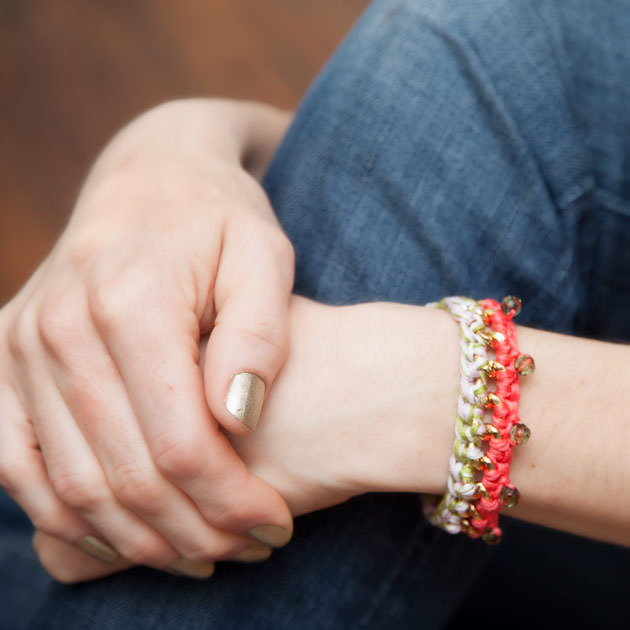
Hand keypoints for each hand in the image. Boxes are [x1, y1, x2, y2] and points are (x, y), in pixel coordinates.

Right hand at [0, 99, 294, 578]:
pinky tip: (125, 533)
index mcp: (130, 304)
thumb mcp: (265, 258)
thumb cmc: (220, 220)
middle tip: (247, 548)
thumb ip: (258, 334)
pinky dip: (66, 515)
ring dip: (136, 538)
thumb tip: (237, 418)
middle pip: (124, 475)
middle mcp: (60, 329)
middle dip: (193, 530)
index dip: (230, 501)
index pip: (180, 443)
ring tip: (201, 553)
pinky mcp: (3, 360)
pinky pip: (16, 464)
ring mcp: (19, 347)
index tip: (274, 524)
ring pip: (69, 486)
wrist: (150, 179)